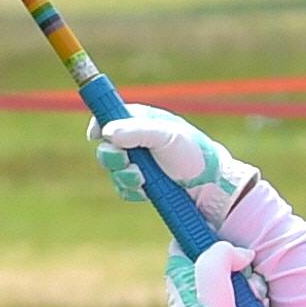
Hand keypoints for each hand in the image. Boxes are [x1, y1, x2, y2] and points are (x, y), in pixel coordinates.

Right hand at [93, 103, 257, 227]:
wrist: (210, 187)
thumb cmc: (193, 155)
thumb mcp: (166, 136)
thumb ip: (137, 131)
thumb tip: (107, 132)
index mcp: (142, 121)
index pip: (111, 116)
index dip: (99, 123)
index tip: (95, 134)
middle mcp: (137, 141)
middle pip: (106, 146)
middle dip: (113, 156)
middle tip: (126, 161)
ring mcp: (138, 164)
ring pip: (113, 170)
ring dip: (125, 176)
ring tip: (144, 179)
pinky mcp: (142, 185)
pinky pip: (123, 188)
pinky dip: (132, 190)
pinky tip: (146, 190)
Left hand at [160, 239, 265, 306]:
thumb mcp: (212, 265)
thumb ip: (226, 250)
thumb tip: (245, 256)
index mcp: (180, 269)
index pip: (193, 242)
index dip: (210, 239)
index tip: (224, 245)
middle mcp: (192, 285)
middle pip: (223, 263)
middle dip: (239, 269)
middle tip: (242, 277)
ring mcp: (208, 304)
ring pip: (237, 284)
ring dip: (249, 289)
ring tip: (249, 299)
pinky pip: (243, 304)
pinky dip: (250, 305)